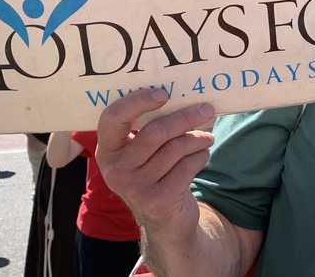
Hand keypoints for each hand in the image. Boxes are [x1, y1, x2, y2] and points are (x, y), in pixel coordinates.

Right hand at [95, 88, 214, 238]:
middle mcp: (115, 170)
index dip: (137, 101)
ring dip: (198, 139)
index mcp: (107, 151)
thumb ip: (151, 127)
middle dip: (185, 118)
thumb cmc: (156, 174)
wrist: (164, 221)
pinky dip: (201, 156)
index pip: (112, 118)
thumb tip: (186, 94)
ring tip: (207, 137)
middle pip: (155, 132)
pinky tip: (202, 156)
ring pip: (176, 148)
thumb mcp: (143, 154)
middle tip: (207, 109)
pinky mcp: (157, 201)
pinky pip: (187, 166)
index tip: (163, 93)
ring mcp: (134, 187)